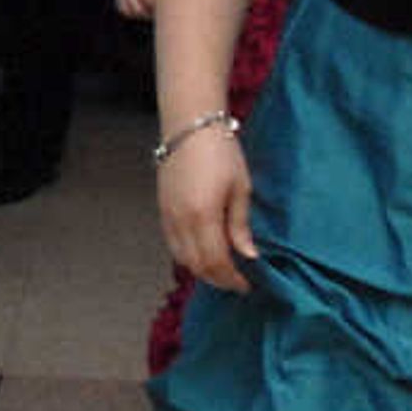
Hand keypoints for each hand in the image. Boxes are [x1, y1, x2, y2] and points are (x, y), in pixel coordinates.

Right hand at [158, 126, 254, 291]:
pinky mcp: (162, 210)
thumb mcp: (240, 189)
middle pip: (197, 266)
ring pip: (182, 258)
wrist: (190, 127)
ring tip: (222, 270)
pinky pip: (173, 244)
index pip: (216, 262)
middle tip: (237, 282)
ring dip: (202, 270)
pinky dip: (188, 256)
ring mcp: (168, 216)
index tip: (248, 283)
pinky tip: (204, 253)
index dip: (232, 278)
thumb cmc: (221, 152)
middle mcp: (181, 221)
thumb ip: (240, 226)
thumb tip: (248, 255)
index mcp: (203, 216)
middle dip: (218, 279)